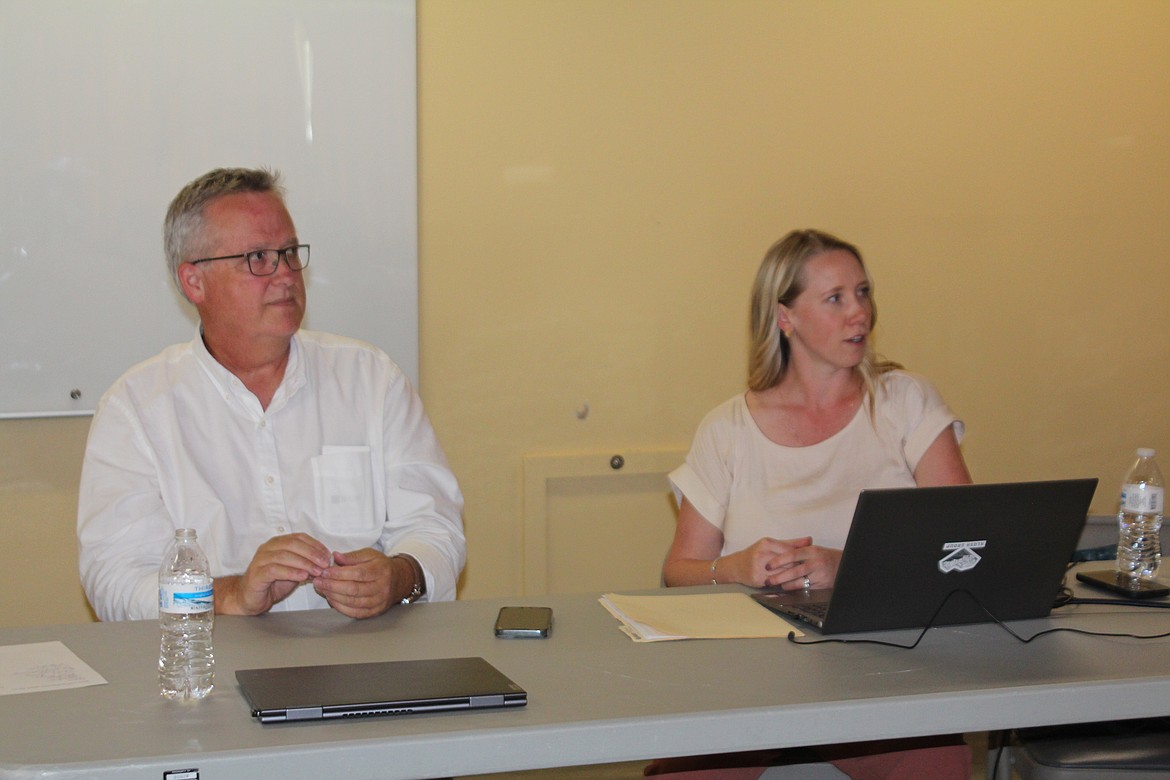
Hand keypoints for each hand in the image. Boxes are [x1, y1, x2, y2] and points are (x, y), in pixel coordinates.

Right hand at [216, 533, 331, 614]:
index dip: (315, 545)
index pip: (299, 537)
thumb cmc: (273, 583)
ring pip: (284, 555)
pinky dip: (291, 572)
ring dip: (304, 563)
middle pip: (292, 544)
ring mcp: (260, 560)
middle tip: (324, 564)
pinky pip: (275, 570)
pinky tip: (302, 577)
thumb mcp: (294, 571)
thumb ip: (307, 565)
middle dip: (312, 553)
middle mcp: (268, 548)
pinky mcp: (256, 574)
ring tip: (316, 571)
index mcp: (278, 543)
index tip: (328, 555)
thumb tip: (326, 563)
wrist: (250, 598)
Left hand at [313, 548, 406, 618]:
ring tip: (322, 589)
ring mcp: (379, 601)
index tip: (325, 571)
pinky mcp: (374, 612)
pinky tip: (331, 599)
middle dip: (332, 586)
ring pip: (353, 602)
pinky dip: (340, 607)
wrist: (398, 580)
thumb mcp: (369, 555)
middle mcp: (382, 587)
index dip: (339, 574)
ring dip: (334, 597)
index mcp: (381, 571)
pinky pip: (355, 613)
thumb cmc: (381, 567)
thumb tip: (335, 557)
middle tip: (318, 581)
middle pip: (354, 590)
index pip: (358, 573)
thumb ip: (352, 556)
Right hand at [719, 536, 812, 587]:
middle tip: (806, 570)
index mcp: (767, 543)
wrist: (736, 566)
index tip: (808, 561)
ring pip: (783, 574)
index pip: (790, 551)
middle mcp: (762, 554)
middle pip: (788, 562)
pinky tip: (788, 583)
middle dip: (797, 567)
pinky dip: (784, 583)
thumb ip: (791, 543)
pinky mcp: (758, 579)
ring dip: (792, 577)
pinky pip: (776, 582)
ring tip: (799, 577)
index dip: (800, 557)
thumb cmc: (756, 554)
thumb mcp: (771, 544)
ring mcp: (759, 567)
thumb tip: (810, 539)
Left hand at [767, 541, 841, 590]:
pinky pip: (806, 589)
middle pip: (795, 571)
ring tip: (778, 586)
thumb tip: (777, 550)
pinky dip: (796, 591)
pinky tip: (788, 591)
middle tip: (768, 580)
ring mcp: (819, 575)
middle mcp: (815, 562)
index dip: (778, 560)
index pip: (792, 555)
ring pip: (800, 582)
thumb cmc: (824, 556)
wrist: (843, 564)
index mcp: (811, 551)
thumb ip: (797, 549)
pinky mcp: (822, 585)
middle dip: (779, 577)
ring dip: (787, 585)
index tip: (768, 565)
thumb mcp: (812, 549)